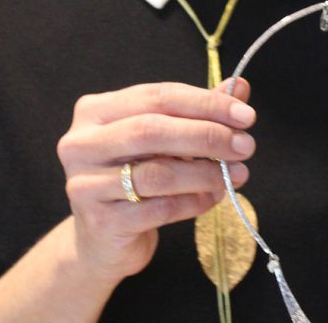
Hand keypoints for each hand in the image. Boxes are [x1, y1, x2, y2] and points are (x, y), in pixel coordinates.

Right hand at [56, 80, 255, 281]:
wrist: (102, 239)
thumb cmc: (134, 178)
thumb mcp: (163, 140)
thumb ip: (197, 113)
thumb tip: (239, 87)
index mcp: (95, 111)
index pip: (157, 96)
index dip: (205, 103)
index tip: (246, 115)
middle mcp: (82, 144)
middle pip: (152, 130)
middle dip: (206, 135)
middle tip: (245, 145)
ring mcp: (86, 184)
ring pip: (158, 173)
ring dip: (206, 173)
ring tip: (237, 174)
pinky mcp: (101, 222)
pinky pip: (160, 209)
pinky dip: (194, 202)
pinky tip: (213, 198)